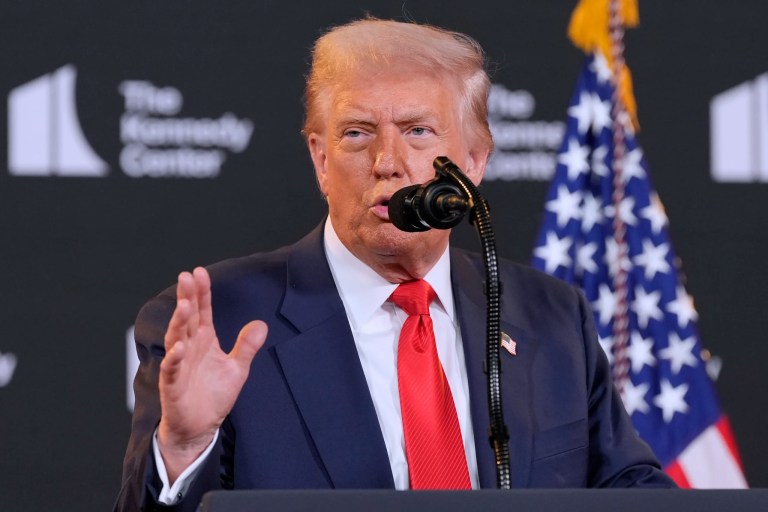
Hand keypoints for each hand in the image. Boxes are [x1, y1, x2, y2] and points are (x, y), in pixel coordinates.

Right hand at [156, 267, 266, 482]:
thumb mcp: (237, 368)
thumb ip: (247, 346)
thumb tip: (261, 325)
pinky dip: (175, 358)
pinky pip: (172, 369)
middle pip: (187, 318)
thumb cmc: (213, 396)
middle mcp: (190, 348)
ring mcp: (180, 365)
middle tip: (186, 277)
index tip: (199, 272)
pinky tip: (179, 347)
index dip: (201, 293)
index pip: (202, 311)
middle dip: (187, 297)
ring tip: (184, 305)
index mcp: (204, 341)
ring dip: (179, 322)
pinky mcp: (173, 385)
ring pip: (177, 338)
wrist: (199, 428)